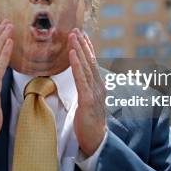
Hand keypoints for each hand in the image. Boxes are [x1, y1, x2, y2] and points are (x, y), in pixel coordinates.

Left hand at [69, 29, 106, 155]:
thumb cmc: (90, 123)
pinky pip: (81, 79)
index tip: (81, 34)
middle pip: (90, 60)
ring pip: (86, 66)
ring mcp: (95, 92)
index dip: (87, 47)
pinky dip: (76, 64)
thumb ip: (87, 89)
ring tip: (73, 35)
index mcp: (99, 86)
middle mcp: (99, 86)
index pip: (92, 62)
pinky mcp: (88, 100)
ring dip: (78, 49)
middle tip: (76, 29)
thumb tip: (81, 79)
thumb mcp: (89, 102)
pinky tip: (71, 54)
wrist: (97, 141)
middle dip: (82, 44)